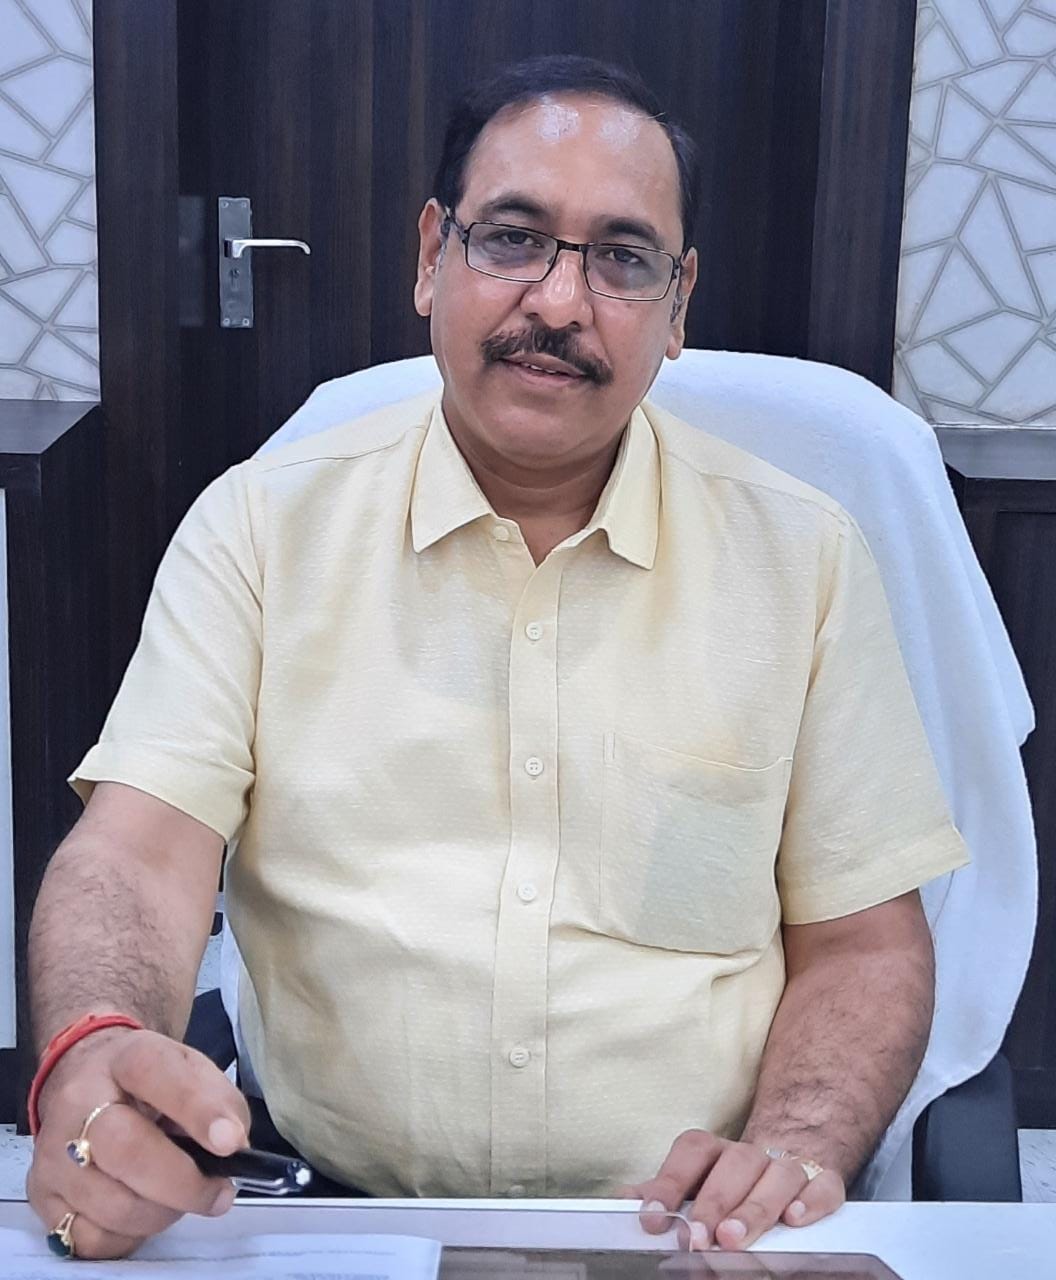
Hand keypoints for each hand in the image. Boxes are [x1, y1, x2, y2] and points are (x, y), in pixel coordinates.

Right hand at [27, 1026, 251, 1259]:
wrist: (86, 1080)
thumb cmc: (150, 1084)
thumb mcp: (191, 1070)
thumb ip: (220, 1102)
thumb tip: (233, 1148)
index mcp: (126, 1058)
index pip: (155, 1074)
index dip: (197, 1110)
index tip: (230, 1142)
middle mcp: (78, 1102)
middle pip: (128, 1151)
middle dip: (183, 1183)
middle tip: (218, 1193)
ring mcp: (53, 1152)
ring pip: (113, 1206)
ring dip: (161, 1214)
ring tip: (178, 1197)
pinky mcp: (41, 1195)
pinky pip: (90, 1239)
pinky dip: (128, 1237)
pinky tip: (141, 1211)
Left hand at [623, 1128, 845, 1250]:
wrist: (791, 1157)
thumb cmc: (732, 1181)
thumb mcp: (693, 1184)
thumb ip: (662, 1193)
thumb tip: (622, 1202)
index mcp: (715, 1151)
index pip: (691, 1152)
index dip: (670, 1182)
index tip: (652, 1218)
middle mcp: (751, 1154)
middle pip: (734, 1166)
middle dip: (713, 1204)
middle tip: (695, 1239)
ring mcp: (790, 1165)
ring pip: (777, 1176)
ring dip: (754, 1208)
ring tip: (733, 1238)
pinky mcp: (824, 1181)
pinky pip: (823, 1185)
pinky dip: (812, 1201)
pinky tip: (796, 1218)